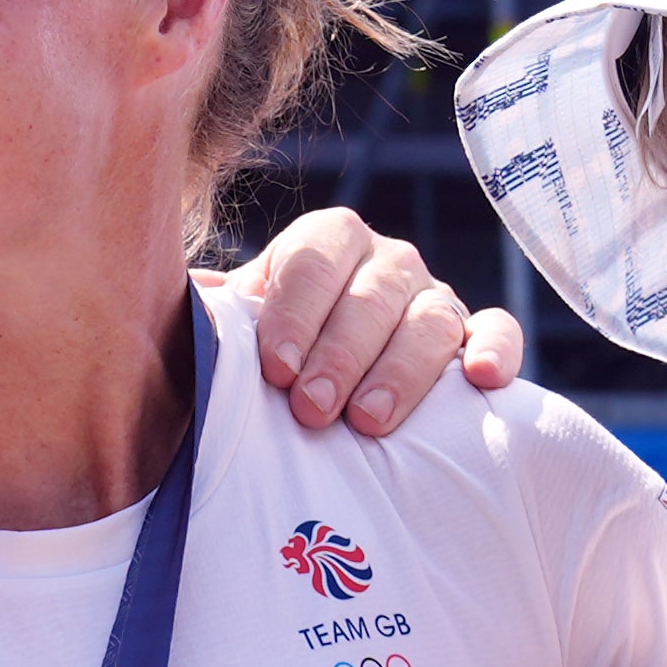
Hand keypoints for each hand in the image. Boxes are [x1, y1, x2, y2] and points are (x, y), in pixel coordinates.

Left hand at [222, 208, 527, 436]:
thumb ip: (207, 320)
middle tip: (313, 409)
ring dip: (403, 370)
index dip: (296, 310)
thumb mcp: (232, 335)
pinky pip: (498, 333)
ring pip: (432, 319)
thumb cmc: (266, 365)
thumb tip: (168, 309)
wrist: (316, 396)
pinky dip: (495, 350)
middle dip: (342, 352)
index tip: (275, 369)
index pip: (316, 257)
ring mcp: (434, 299)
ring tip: (370, 421)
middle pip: (374, 292)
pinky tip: (480, 380)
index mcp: (324, 244)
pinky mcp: (475, 339)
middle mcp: (385, 263)